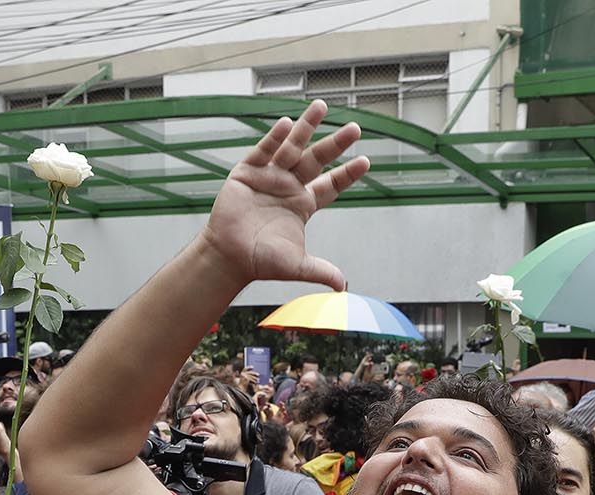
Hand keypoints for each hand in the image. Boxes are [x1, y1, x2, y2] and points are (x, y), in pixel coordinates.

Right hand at [200, 100, 368, 290]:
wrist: (229, 258)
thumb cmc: (262, 262)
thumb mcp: (297, 265)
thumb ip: (321, 271)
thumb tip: (344, 286)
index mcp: (303, 205)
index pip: (331, 185)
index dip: (347, 174)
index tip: (365, 161)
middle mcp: (289, 187)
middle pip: (317, 160)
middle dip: (335, 144)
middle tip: (356, 128)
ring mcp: (268, 177)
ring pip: (292, 148)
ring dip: (306, 128)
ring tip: (321, 107)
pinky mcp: (247, 173)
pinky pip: (263, 151)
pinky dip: (273, 138)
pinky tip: (286, 124)